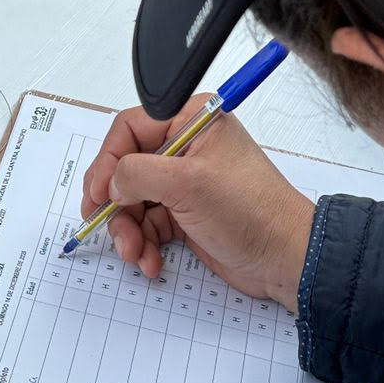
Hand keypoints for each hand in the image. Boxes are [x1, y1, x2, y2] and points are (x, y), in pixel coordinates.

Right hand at [81, 100, 314, 312]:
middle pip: (126, 169)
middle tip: (108, 228)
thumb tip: (109, 183)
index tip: (97, 193)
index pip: (129, 129)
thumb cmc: (250, 211)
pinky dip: (144, 244)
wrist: (286, 259)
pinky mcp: (185, 214)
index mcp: (190, 120)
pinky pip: (148, 224)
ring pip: (133, 201)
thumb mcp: (188, 183)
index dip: (108, 161)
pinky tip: (151, 262)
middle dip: (116, 204)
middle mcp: (184, 146)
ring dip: (129, 231)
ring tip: (136, 253)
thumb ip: (138, 174)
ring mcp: (184, 183)